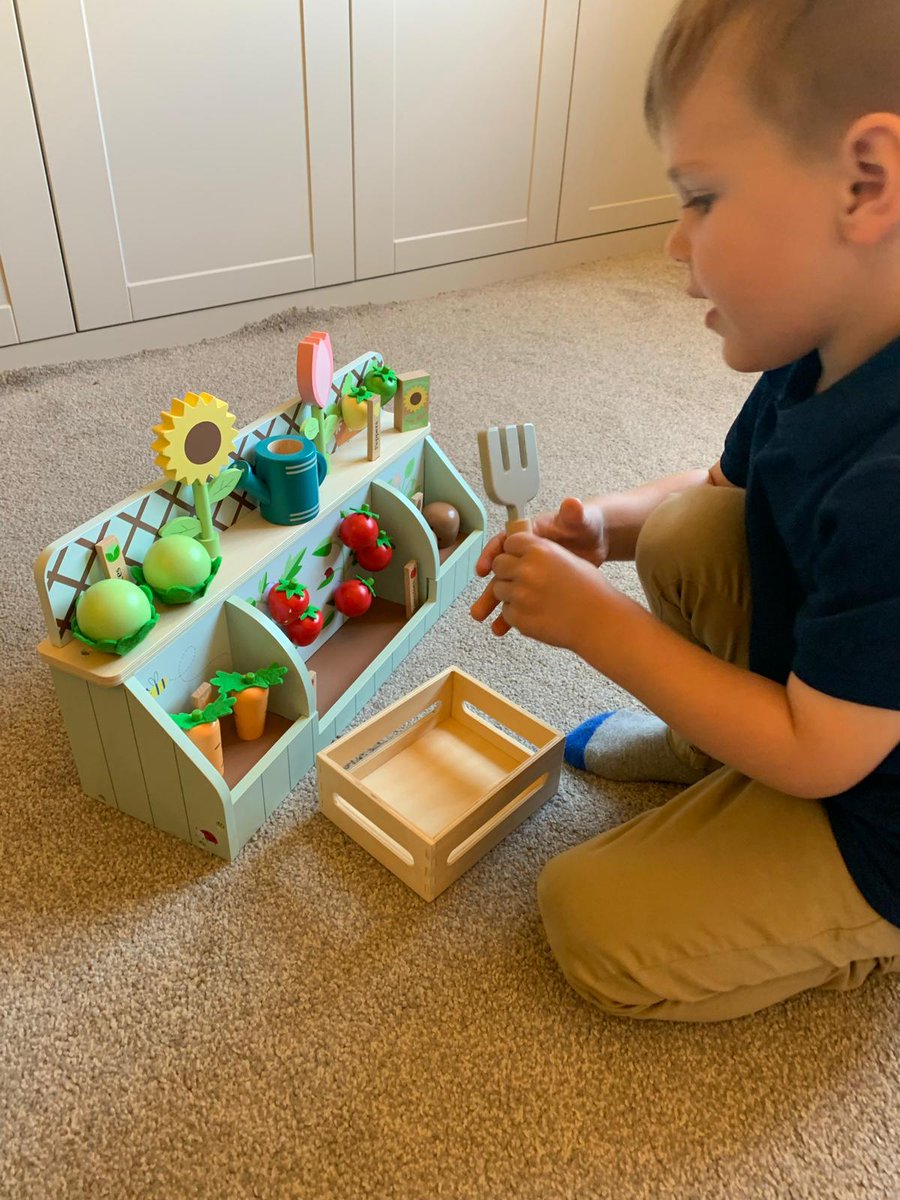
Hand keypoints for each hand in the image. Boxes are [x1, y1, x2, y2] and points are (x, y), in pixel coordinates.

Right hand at [473, 497, 606, 634]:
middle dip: (489, 589)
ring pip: (508, 588)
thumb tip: (571, 504)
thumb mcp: (581, 519)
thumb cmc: (587, 526)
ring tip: (483, 619)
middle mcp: (526, 555)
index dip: (491, 555)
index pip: (504, 544)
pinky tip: (503, 627)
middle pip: (502, 571)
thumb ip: (573, 514)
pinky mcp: (540, 586)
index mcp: (530, 535)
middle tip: (479, 606)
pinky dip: (513, 613)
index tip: (482, 570)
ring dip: (495, 604)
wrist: (599, 542)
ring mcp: (532, 572)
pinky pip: (522, 600)